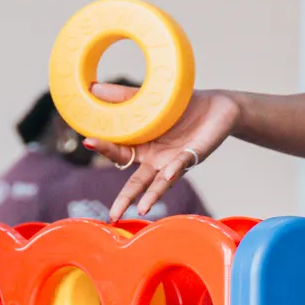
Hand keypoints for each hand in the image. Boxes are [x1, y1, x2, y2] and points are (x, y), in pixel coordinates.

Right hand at [86, 85, 241, 220]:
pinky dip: (174, 170)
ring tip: (141, 209)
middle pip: (136, 182)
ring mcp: (173, 161)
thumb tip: (92, 89)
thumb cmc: (180, 108)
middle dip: (124, 199)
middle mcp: (155, 160)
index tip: (87, 140)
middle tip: (112, 215)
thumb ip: (122, 97)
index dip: (103, 147)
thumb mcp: (148, 101)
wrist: (217, 108)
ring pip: (159, 183)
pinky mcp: (193, 156)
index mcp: (141, 147)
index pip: (118, 153)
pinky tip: (167, 174)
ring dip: (150, 197)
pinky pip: (181, 164)